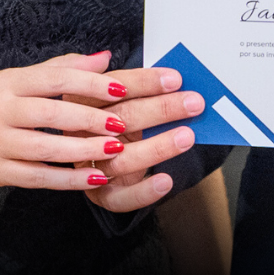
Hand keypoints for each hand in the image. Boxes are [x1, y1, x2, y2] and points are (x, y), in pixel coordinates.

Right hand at [0, 51, 197, 191]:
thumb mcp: (19, 77)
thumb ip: (62, 68)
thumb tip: (105, 57)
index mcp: (10, 81)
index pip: (56, 79)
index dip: (91, 82)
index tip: (125, 84)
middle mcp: (1, 110)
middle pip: (53, 113)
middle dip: (94, 118)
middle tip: (128, 122)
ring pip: (47, 148)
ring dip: (86, 151)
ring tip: (118, 149)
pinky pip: (40, 178)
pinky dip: (70, 180)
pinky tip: (96, 179)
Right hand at [79, 63, 205, 212]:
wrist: (99, 151)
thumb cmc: (118, 113)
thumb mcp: (120, 93)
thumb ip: (138, 85)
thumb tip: (172, 76)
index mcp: (80, 96)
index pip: (114, 85)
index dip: (145, 82)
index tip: (176, 79)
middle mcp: (79, 129)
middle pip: (121, 118)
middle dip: (162, 110)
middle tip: (194, 104)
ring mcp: (87, 163)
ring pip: (121, 158)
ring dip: (158, 147)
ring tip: (187, 137)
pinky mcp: (97, 193)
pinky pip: (119, 198)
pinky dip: (143, 191)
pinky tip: (166, 181)